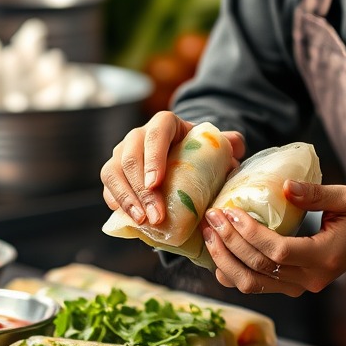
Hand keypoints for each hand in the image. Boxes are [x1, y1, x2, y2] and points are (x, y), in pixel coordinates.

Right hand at [99, 111, 244, 225]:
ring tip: (143, 222)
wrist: (179, 159)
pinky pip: (108, 186)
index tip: (156, 184)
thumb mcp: (215, 147)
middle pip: (132, 157)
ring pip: (113, 172)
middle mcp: (138, 135)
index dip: (153, 157)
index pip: (156, 133)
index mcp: (164, 123)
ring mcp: (121, 153)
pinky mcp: (113, 172)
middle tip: (156, 216)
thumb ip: (229, 144)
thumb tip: (236, 147)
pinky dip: (117, 203)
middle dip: (142, 190)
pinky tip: (131, 219)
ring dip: (127, 199)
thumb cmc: (197, 152)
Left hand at [201, 180, 345, 296]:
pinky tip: (218, 252)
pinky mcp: (292, 286)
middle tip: (211, 217)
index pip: (279, 251)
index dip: (250, 233)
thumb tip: (284, 185)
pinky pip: (256, 285)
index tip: (230, 212)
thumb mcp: (345, 197)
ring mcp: (301, 287)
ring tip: (209, 234)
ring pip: (252, 284)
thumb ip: (315, 193)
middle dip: (229, 243)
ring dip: (225, 260)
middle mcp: (311, 279)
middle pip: (259, 269)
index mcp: (325, 257)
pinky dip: (233, 272)